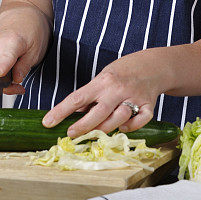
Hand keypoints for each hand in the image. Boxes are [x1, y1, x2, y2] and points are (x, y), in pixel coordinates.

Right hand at [0, 4, 50, 93]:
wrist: (21, 12)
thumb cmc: (32, 28)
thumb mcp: (37, 49)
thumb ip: (24, 66)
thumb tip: (15, 80)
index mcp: (9, 43)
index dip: (0, 77)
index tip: (2, 82)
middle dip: (6, 86)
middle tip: (21, 86)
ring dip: (4, 79)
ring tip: (18, 72)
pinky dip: (0, 72)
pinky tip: (11, 66)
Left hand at [41, 49, 167, 137]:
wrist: (152, 65)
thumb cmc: (122, 72)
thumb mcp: (103, 78)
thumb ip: (91, 95)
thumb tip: (73, 112)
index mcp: (102, 81)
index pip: (77, 98)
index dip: (61, 111)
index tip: (48, 122)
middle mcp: (117, 90)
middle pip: (97, 114)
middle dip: (82, 127)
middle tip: (70, 135)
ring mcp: (134, 98)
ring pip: (118, 121)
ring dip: (106, 129)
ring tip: (98, 130)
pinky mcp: (148, 106)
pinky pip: (138, 122)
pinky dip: (131, 127)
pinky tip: (124, 126)